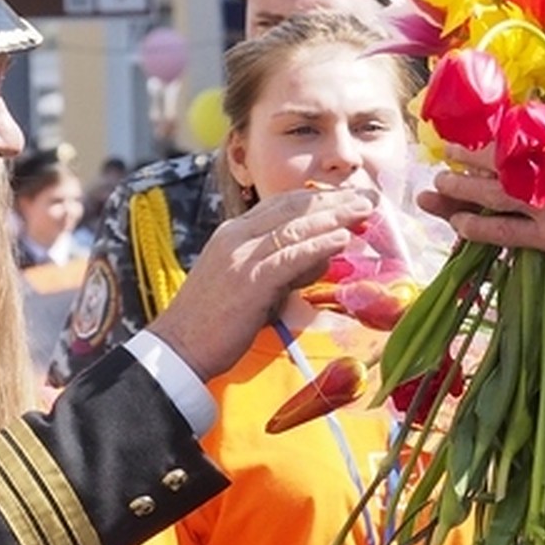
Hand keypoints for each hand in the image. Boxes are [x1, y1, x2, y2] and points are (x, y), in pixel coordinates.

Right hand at [149, 187, 374, 380]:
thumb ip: (279, 265)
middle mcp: (236, 236)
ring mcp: (241, 256)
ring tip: (364, 211)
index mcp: (233, 233)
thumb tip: (318, 257)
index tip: (345, 196)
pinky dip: (319, 245)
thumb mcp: (246, 281)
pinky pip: (290, 256)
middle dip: (333, 200)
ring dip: (334, 216)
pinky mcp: (250, 280)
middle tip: (367, 197)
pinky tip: (342, 239)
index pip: (281, 204)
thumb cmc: (213, 321)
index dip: (317, 198)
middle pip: (292, 207)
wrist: (177, 348)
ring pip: (295, 227)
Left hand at [417, 124, 544, 281]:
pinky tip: (459, 223)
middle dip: (466, 156)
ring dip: (462, 189)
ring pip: (494, 193)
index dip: (488, 132)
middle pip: (499, 159)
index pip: (519, 131)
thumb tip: (527, 123)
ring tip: (439, 186)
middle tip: (444, 154)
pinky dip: (479, 227)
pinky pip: (505, 231)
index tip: (467, 130)